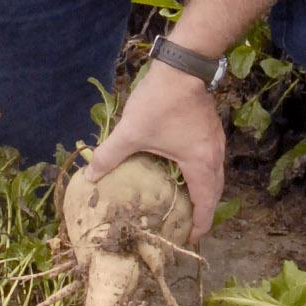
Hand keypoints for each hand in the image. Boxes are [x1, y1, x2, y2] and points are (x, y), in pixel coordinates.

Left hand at [79, 62, 225, 242]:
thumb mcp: (131, 132)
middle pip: (214, 192)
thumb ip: (110, 155)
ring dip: (203, 191)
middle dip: (203, 211)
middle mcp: (214, 156)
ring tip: (185, 202)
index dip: (200, 225)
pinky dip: (202, 173)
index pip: (206, 204)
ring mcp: (215, 141)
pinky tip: (183, 170)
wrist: (182, 66)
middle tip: (186, 225)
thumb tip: (90, 176)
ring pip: (214, 175)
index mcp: (200, 164)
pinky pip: (210, 161)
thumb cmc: (160, 103)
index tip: (190, 240)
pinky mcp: (210, 129)